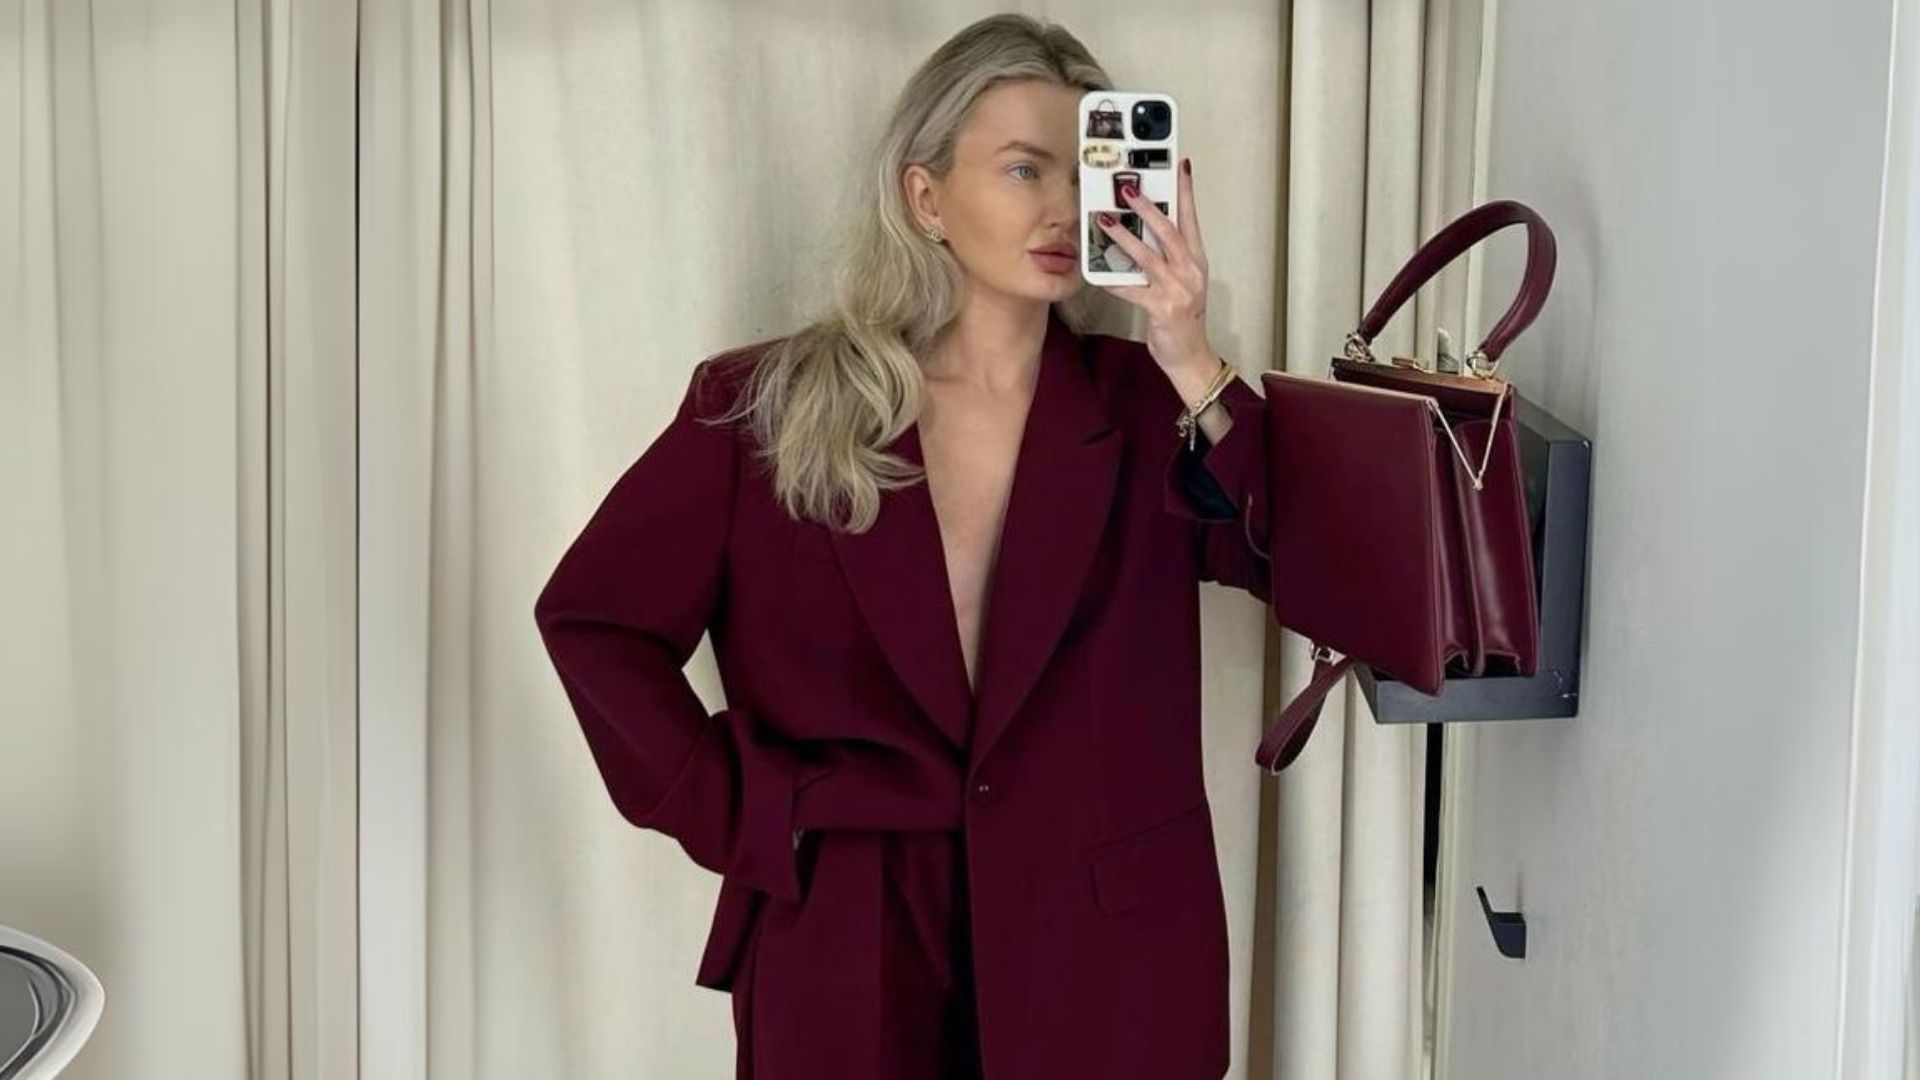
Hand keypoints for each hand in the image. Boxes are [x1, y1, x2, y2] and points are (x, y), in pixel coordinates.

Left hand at [1094, 157, 1216, 374]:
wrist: (1190, 354)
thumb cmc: (1183, 316)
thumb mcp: (1183, 281)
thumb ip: (1168, 257)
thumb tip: (1143, 231)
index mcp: (1196, 260)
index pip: (1191, 220)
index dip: (1186, 193)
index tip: (1181, 167)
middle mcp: (1190, 271)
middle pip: (1169, 232)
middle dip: (1148, 209)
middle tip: (1129, 190)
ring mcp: (1178, 290)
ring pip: (1148, 257)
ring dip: (1124, 237)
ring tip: (1105, 221)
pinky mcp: (1162, 308)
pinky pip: (1132, 290)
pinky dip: (1114, 282)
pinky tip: (1098, 273)